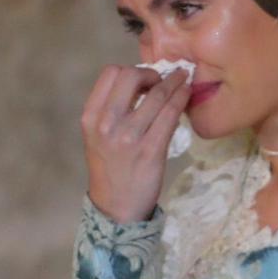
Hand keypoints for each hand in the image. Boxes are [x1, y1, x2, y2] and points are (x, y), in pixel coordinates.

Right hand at [81, 63, 189, 223]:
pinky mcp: (151, 149)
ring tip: (183, 80)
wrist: (117, 208)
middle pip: (131, 76)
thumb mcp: (99, 136)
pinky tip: (186, 94)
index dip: (131, 71)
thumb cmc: (111, 169)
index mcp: (91, 117)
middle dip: (152, 73)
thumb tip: (143, 82)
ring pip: (157, 95)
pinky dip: (181, 99)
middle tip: (162, 81)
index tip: (144, 80)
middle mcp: (106, 124)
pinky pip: (170, 114)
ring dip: (174, 83)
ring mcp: (128, 137)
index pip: (110, 74)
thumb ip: (113, 110)